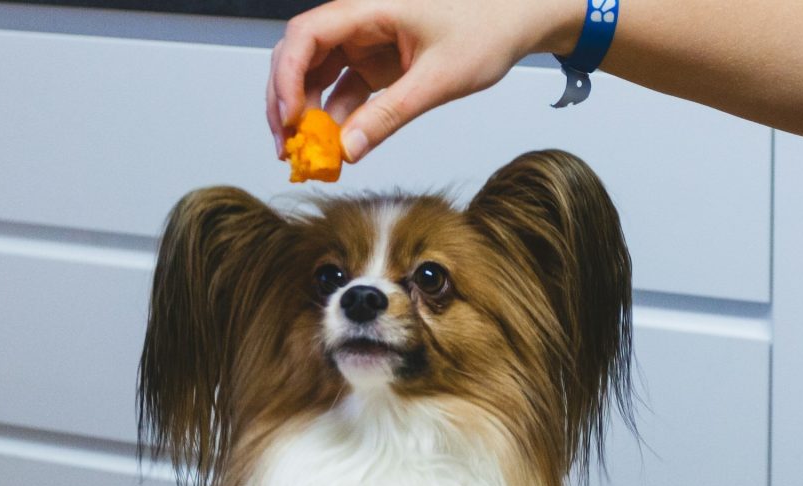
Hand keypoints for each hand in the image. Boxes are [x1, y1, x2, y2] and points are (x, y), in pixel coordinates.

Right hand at [267, 0, 581, 161]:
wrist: (517, 19)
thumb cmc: (487, 29)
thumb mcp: (438, 79)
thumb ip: (390, 114)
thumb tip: (348, 150)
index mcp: (370, 7)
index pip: (306, 35)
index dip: (286, 77)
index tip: (289, 119)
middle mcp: (359, 21)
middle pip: (299, 56)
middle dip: (285, 101)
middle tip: (288, 147)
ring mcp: (364, 42)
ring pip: (315, 75)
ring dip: (307, 114)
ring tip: (306, 155)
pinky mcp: (374, 62)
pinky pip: (342, 89)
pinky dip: (334, 118)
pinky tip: (334, 147)